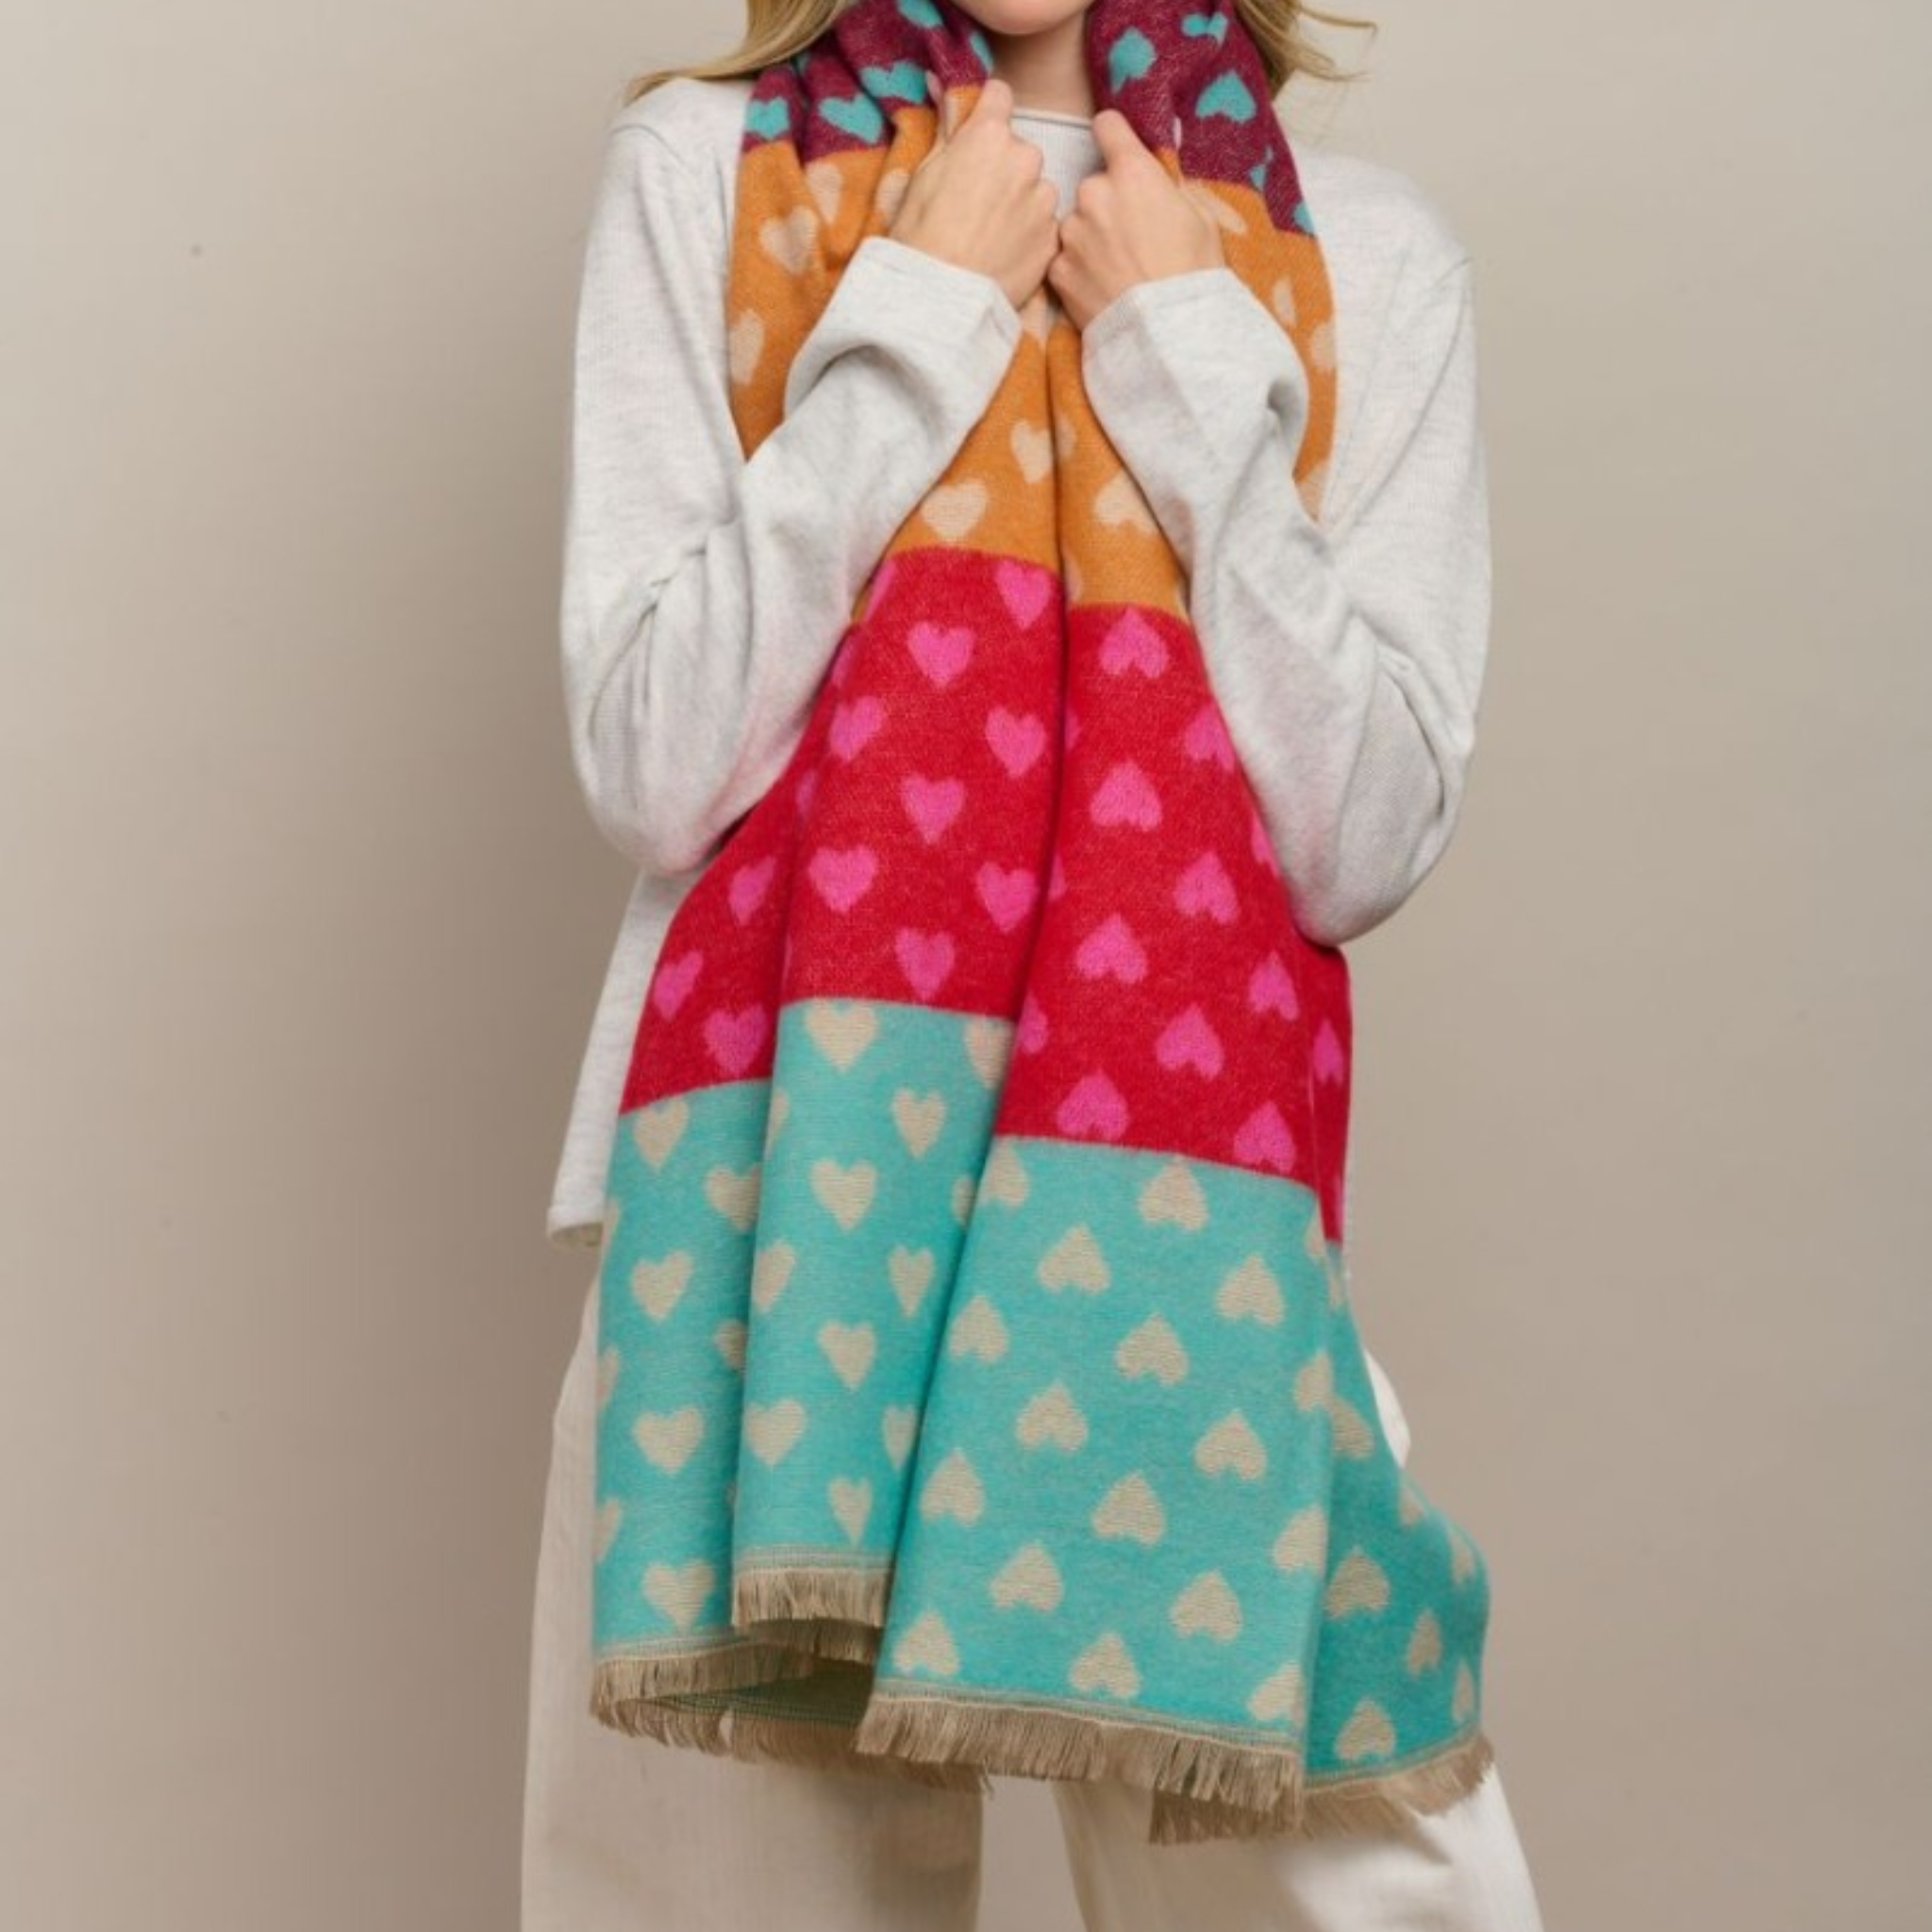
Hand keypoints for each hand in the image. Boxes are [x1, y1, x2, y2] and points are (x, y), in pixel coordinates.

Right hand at [886, 74, 1061, 314]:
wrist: (942, 300)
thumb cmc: (922, 236)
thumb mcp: (923, 174)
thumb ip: (946, 129)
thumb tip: (943, 88)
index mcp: (989, 135)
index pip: (1000, 96)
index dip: (988, 113)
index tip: (980, 132)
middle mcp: (1025, 158)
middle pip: (1019, 150)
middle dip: (1003, 168)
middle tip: (977, 203)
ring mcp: (1044, 200)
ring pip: (1035, 189)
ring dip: (1020, 203)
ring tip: (991, 235)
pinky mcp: (1052, 237)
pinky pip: (1043, 225)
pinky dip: (1028, 235)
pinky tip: (1004, 254)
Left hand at [1046, 108, 1226, 331]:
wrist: (1168, 334)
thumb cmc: (1193, 274)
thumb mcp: (1200, 217)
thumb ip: (1169, 188)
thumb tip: (1158, 179)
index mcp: (1132, 172)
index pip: (1107, 127)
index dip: (1112, 135)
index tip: (1113, 143)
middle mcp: (1093, 193)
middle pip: (1094, 185)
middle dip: (1108, 204)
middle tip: (1131, 237)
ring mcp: (1071, 233)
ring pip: (1077, 225)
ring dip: (1090, 238)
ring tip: (1117, 269)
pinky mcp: (1058, 271)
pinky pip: (1065, 260)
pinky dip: (1078, 270)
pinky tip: (1102, 287)